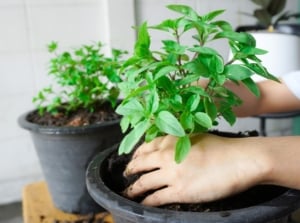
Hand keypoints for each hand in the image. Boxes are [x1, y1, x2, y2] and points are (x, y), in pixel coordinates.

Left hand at [123, 134, 269, 205]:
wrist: (240, 160)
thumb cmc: (222, 148)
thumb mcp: (195, 136)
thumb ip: (178, 141)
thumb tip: (167, 148)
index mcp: (171, 140)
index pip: (145, 147)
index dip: (136, 154)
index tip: (133, 159)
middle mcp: (167, 155)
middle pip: (140, 164)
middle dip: (130, 170)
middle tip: (126, 174)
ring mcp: (172, 173)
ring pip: (143, 182)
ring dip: (133, 188)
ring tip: (129, 192)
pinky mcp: (180, 190)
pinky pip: (155, 198)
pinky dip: (146, 201)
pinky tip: (142, 204)